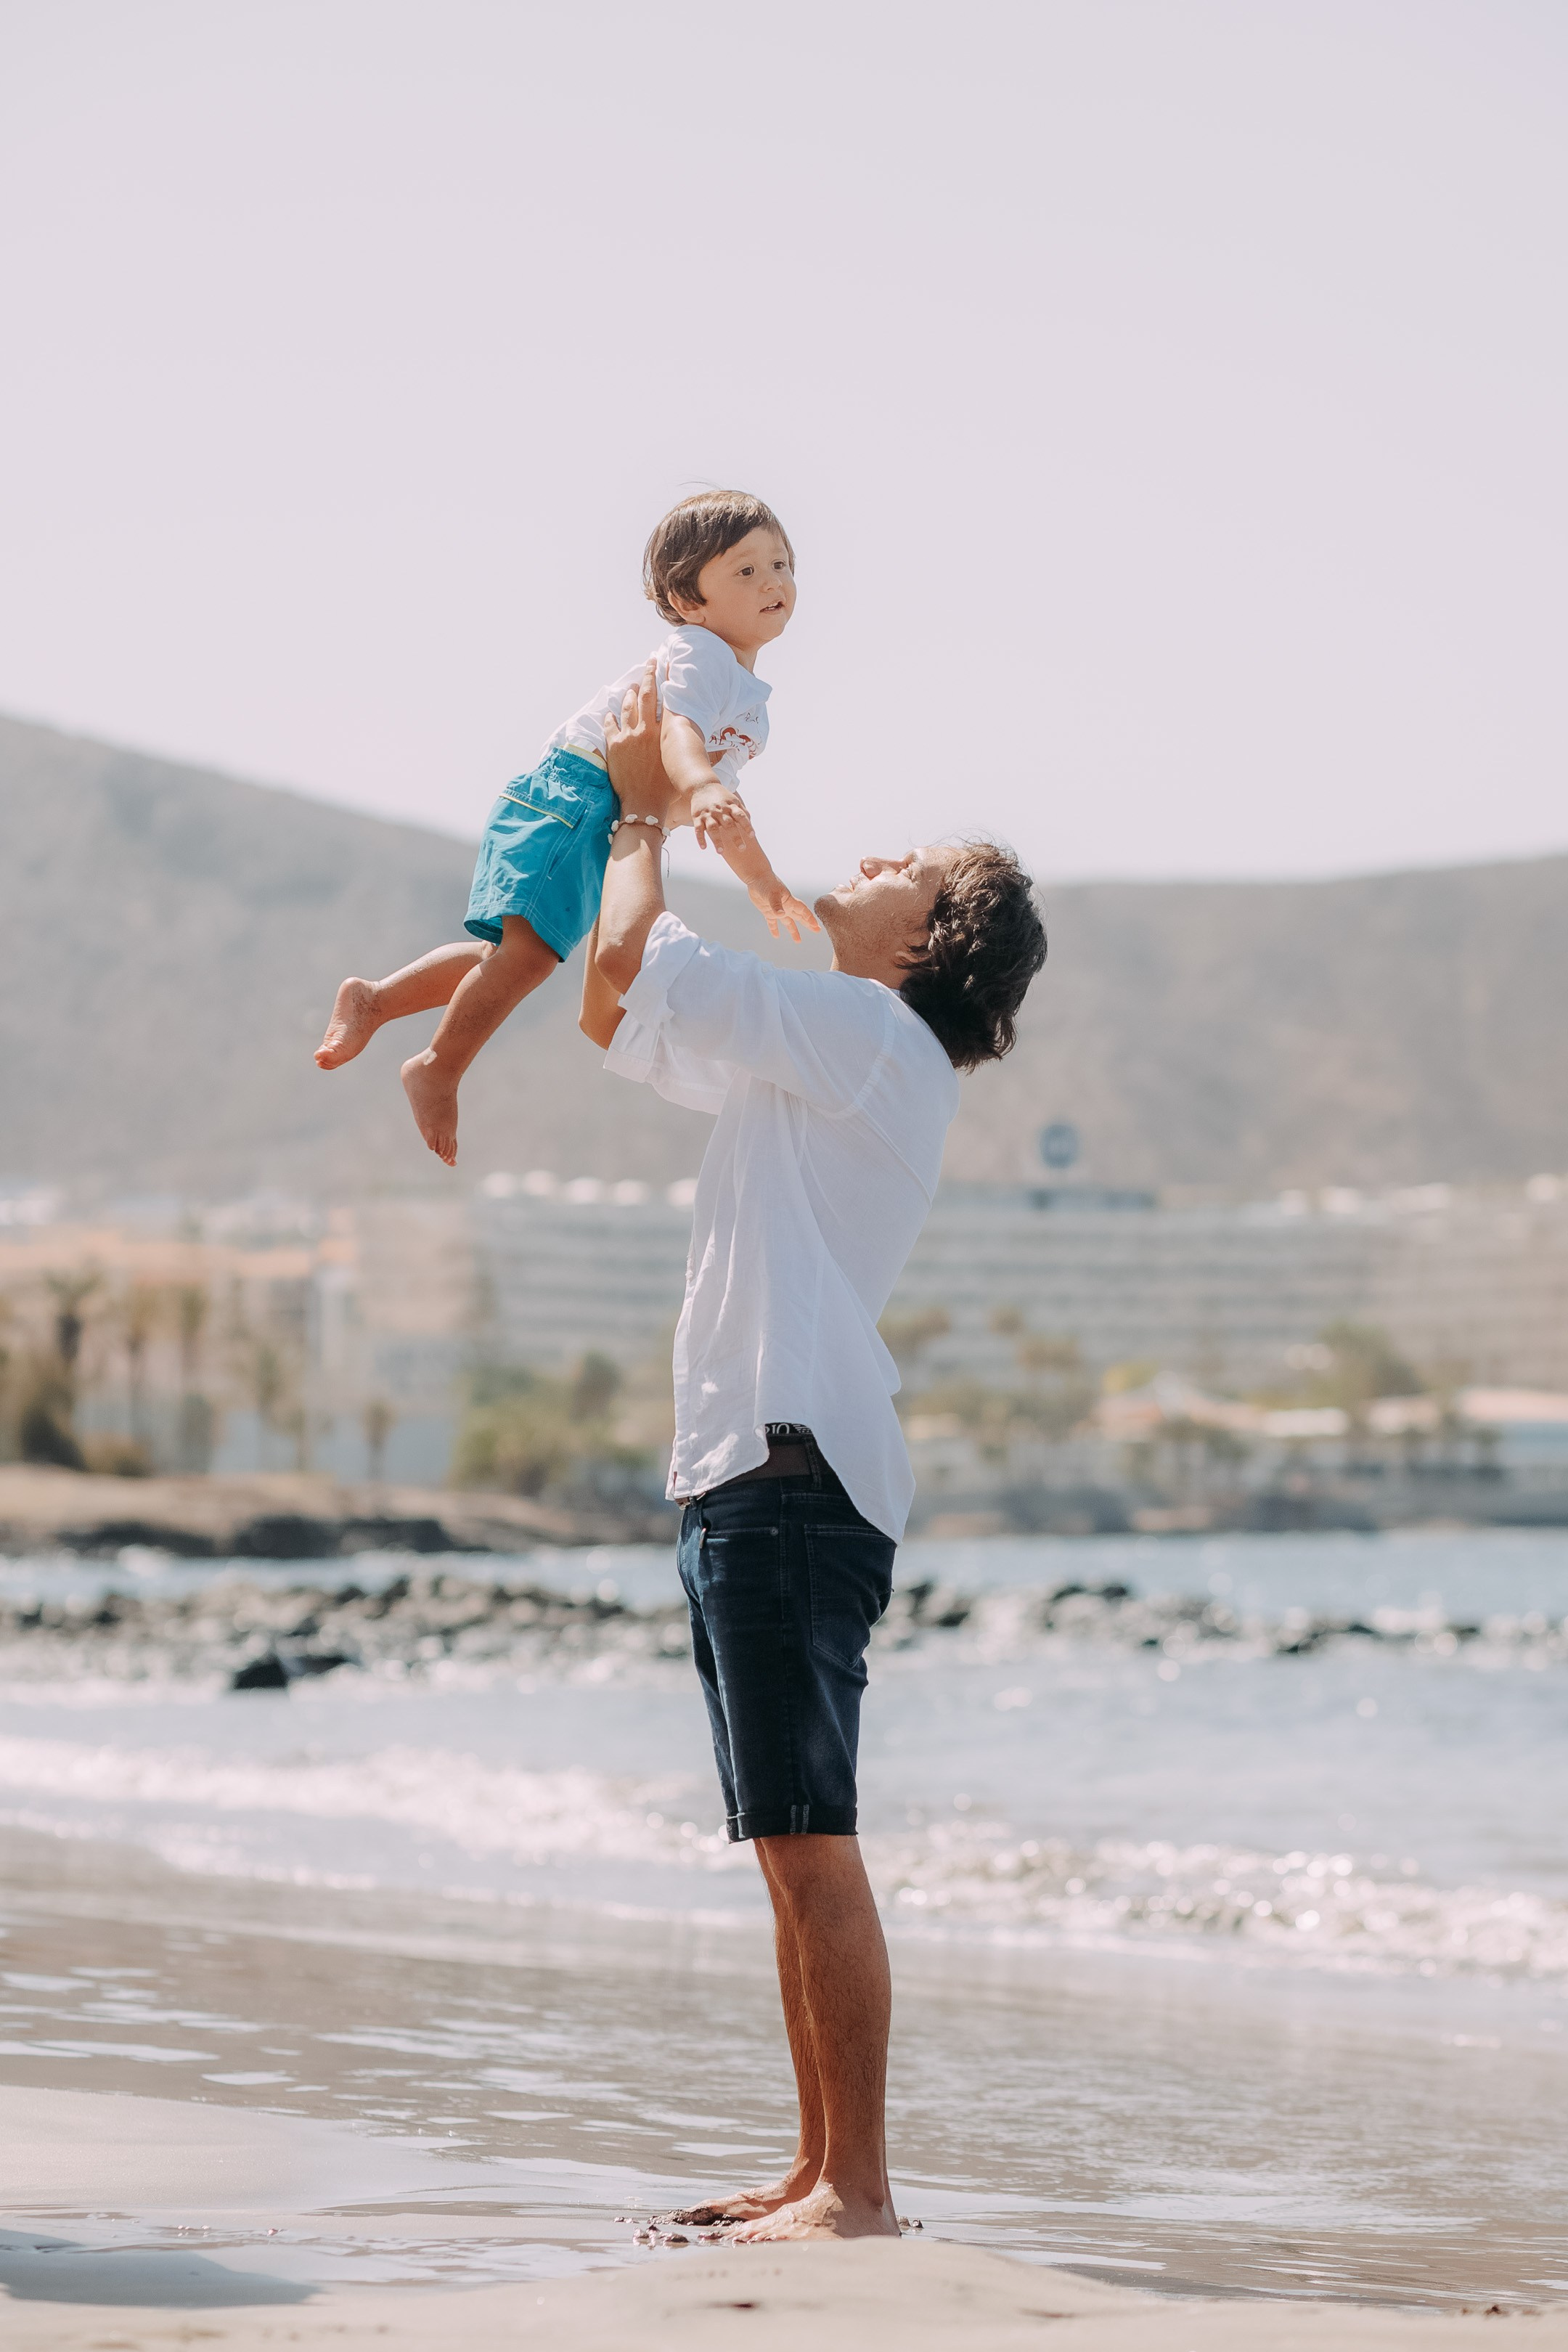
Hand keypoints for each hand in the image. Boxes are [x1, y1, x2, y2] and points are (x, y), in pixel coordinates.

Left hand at [603, 661, 675, 823]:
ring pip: (626, 707)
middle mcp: (646, 730)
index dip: (665, 680)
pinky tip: (610, 712)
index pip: (665, 699)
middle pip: (644, 695)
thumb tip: (718, 748)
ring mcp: (628, 737)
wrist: (644, 805)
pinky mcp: (614, 746)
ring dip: (628, 694)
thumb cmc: (666, 790)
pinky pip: (609, 725)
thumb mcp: (681, 764)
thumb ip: (691, 750)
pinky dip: (610, 716)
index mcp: (664, 733)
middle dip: (647, 675)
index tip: (666, 666)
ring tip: (630, 687)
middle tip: (650, 662)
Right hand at [690, 779, 751, 851]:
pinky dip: (700, 838)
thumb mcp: (733, 800)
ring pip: (713, 828)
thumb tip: (750, 821)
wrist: (702, 785)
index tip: (752, 835)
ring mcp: (708, 814)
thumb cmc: (720, 795)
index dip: (747, 825)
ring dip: (717, 840)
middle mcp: (720, 811)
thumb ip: (741, 810)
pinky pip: (698, 829)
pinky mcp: (697, 817)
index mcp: (730, 806)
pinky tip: (704, 848)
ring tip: (721, 852)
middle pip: (729, 825)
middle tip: (742, 848)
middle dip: (735, 836)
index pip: (740, 816)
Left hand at [748, 874, 822, 943]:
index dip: (810, 918)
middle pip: (799, 917)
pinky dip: (774, 929)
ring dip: (793, 931)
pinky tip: (776, 936)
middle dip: (808, 924)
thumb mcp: (772, 894)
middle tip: (817, 931)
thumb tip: (781, 915)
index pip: (802, 911)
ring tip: (798, 941)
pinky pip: (772, 922)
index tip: (816, 926)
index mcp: (789, 901)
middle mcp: (786, 906)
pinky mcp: (767, 911)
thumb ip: (776, 905)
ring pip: (788, 922)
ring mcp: (777, 909)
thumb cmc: (766, 883)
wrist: (756, 877)